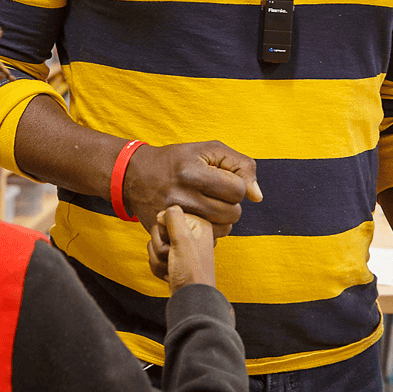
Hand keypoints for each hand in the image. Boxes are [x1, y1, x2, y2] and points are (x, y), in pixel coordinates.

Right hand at [123, 141, 262, 240]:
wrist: (135, 175)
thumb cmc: (178, 160)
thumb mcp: (209, 150)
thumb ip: (240, 166)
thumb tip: (257, 197)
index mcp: (192, 172)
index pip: (237, 190)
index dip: (235, 185)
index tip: (221, 180)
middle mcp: (181, 196)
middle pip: (232, 213)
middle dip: (230, 204)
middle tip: (215, 194)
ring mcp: (174, 218)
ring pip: (223, 230)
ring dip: (222, 219)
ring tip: (208, 206)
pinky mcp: (168, 232)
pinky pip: (206, 241)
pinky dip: (209, 232)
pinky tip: (199, 219)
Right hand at [147, 206, 215, 291]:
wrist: (190, 301)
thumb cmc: (191, 272)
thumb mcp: (183, 240)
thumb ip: (174, 218)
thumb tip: (164, 211)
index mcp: (198, 225)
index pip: (168, 216)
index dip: (166, 231)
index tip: (175, 243)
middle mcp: (191, 235)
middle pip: (159, 231)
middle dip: (160, 248)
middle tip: (173, 258)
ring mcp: (182, 249)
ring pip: (154, 245)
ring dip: (159, 260)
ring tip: (172, 269)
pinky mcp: (174, 261)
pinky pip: (155, 258)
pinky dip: (159, 268)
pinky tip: (170, 275)